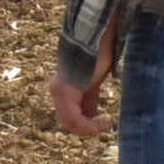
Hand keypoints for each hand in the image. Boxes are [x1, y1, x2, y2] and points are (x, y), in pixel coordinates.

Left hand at [49, 18, 121, 137]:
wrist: (96, 34)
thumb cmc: (98, 52)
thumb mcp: (94, 80)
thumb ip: (90, 96)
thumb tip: (93, 113)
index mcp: (63, 87)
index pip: (70, 115)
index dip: (87, 124)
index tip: (106, 122)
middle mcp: (57, 90)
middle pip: (68, 121)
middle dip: (87, 127)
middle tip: (106, 125)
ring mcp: (59, 91)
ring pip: (70, 123)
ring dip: (89, 128)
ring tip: (106, 124)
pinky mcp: (65, 92)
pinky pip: (74, 119)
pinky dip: (89, 125)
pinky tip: (104, 122)